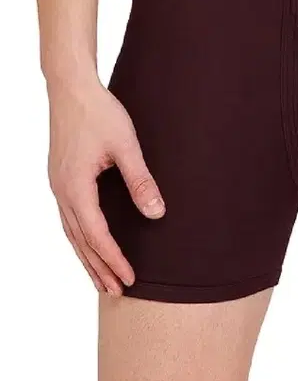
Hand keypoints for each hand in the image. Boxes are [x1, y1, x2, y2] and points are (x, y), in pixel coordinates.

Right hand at [47, 76, 164, 295]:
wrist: (72, 89)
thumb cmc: (100, 113)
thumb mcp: (126, 146)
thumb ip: (140, 181)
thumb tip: (156, 213)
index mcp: (75, 187)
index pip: (97, 234)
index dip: (114, 259)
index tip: (131, 278)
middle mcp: (61, 191)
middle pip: (80, 240)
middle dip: (99, 267)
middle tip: (117, 291)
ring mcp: (57, 185)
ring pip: (72, 232)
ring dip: (87, 257)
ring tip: (101, 279)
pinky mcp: (60, 178)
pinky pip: (68, 218)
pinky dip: (80, 237)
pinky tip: (88, 243)